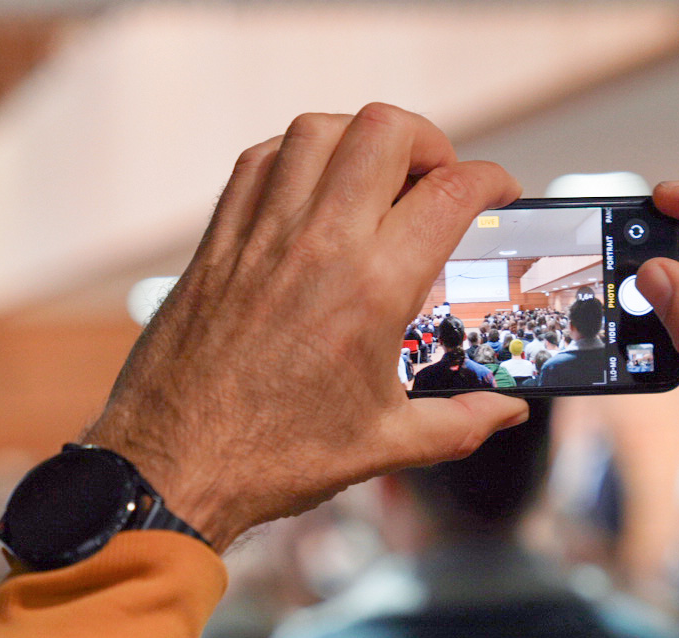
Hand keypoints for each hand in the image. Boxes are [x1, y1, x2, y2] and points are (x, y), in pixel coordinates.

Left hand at [85, 104, 528, 551]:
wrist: (172, 466)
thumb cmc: (273, 458)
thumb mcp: (384, 445)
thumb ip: (458, 423)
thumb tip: (507, 413)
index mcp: (372, 290)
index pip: (450, 193)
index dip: (490, 180)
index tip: (498, 191)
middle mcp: (319, 244)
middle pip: (385, 132)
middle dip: (428, 140)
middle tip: (436, 178)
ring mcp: (262, 235)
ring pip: (317, 130)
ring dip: (359, 138)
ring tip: (375, 175)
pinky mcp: (219, 242)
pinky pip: (258, 162)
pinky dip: (293, 156)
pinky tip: (308, 188)